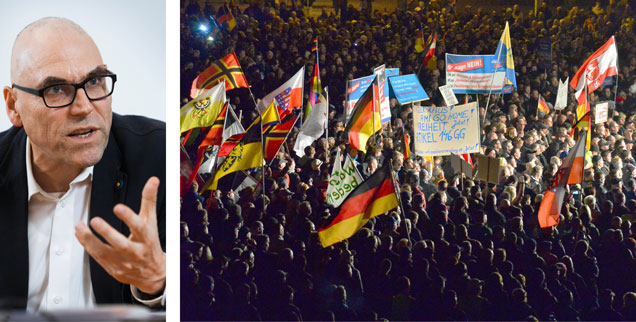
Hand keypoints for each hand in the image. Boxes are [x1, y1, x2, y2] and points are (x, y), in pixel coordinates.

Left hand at [75, 177, 165, 294]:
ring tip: (80, 227)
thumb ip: (149, 201)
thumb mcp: (152, 222)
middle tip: (95, 220)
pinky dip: (88, 246)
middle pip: (122, 244)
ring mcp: (124, 262)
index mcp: (147, 238)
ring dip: (91, 240)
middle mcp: (136, 252)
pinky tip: (81, 235)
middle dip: (107, 232)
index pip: (139, 227)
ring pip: (106, 253)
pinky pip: (98, 258)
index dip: (129, 218)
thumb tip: (153, 180)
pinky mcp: (114, 269)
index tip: (118, 208)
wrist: (153, 273)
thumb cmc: (150, 243)